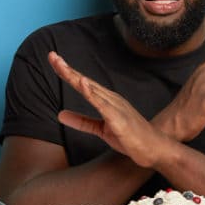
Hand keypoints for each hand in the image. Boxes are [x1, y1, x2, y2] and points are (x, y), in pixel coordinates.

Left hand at [48, 51, 173, 167]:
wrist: (153, 148)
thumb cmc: (130, 137)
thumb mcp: (100, 129)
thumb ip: (81, 121)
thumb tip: (59, 114)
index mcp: (105, 99)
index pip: (83, 83)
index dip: (67, 72)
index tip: (54, 60)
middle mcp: (110, 98)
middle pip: (84, 81)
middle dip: (67, 69)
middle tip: (51, 55)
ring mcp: (115, 107)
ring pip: (91, 89)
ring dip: (76, 77)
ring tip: (61, 65)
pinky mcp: (119, 119)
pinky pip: (103, 105)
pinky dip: (91, 93)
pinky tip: (82, 84)